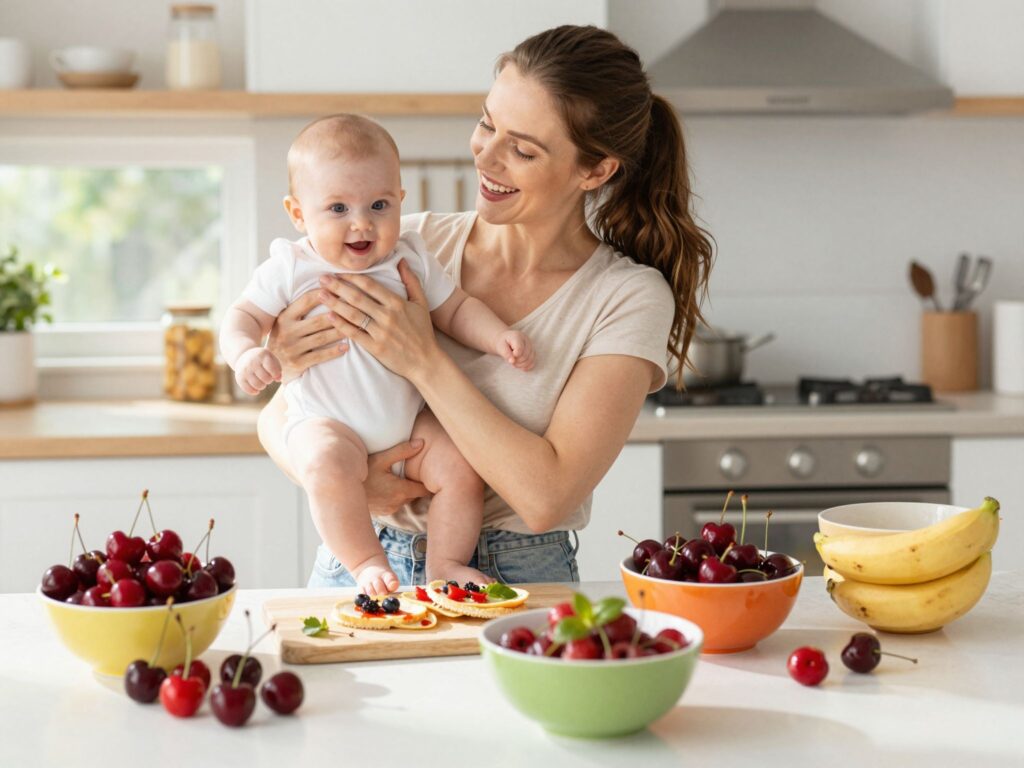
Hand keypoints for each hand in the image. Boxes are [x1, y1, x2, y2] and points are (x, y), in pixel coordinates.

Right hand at [235, 348, 282, 394]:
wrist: (244, 356)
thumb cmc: (262, 360)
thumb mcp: (271, 360)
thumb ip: (278, 369)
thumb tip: (278, 379)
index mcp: (262, 355)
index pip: (273, 370)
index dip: (276, 375)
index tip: (275, 375)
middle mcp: (252, 362)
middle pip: (267, 379)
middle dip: (269, 380)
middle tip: (267, 377)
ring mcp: (245, 370)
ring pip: (258, 386)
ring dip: (262, 386)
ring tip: (262, 382)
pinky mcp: (239, 377)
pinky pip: (249, 389)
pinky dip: (254, 391)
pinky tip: (256, 389)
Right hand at [266, 289, 347, 382]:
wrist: (268, 368)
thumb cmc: (284, 339)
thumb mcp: (284, 323)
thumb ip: (299, 310)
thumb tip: (325, 289)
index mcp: (284, 317)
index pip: (306, 301)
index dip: (324, 294)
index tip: (341, 289)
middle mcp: (287, 331)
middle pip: (318, 320)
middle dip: (339, 314)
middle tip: (357, 310)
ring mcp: (292, 348)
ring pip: (321, 338)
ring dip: (340, 332)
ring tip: (356, 327)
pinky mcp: (297, 363)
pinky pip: (319, 356)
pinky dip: (334, 351)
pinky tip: (346, 347)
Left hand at [317, 259, 438, 382]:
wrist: (425, 361)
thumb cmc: (422, 331)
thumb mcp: (421, 303)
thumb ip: (411, 280)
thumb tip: (402, 260)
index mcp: (397, 303)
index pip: (370, 285)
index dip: (352, 277)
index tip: (338, 271)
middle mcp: (388, 316)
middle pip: (357, 298)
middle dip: (337, 286)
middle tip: (322, 278)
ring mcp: (380, 332)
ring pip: (352, 314)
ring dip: (334, 303)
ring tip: (320, 294)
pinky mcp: (375, 347)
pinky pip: (354, 333)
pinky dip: (340, 324)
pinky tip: (329, 316)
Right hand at [365, 439, 428, 516]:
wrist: (341, 489)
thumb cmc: (361, 472)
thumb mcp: (381, 458)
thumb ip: (402, 451)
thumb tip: (421, 443)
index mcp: (400, 491)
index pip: (424, 490)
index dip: (428, 483)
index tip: (428, 475)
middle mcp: (397, 503)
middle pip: (414, 495)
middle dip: (414, 485)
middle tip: (412, 473)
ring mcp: (389, 509)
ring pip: (404, 500)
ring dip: (403, 492)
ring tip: (398, 479)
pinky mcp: (382, 512)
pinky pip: (394, 504)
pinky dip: (394, 497)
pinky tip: (387, 487)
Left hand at [496, 330, 534, 370]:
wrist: (505, 340)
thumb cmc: (502, 343)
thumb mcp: (500, 347)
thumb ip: (506, 354)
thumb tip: (512, 361)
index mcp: (517, 336)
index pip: (519, 349)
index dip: (514, 356)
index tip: (509, 357)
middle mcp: (526, 340)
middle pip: (525, 355)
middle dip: (517, 361)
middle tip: (510, 361)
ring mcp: (531, 345)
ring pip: (530, 359)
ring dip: (522, 365)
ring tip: (514, 363)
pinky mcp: (532, 351)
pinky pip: (533, 361)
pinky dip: (527, 366)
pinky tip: (521, 367)